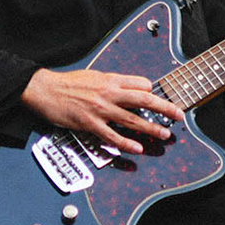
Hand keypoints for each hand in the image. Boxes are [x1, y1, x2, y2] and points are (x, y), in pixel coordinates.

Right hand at [21, 67, 181, 154]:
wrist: (44, 89)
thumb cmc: (66, 83)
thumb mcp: (92, 76)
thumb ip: (110, 82)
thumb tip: (125, 88)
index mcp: (110, 79)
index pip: (141, 84)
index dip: (153, 91)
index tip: (160, 99)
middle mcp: (109, 93)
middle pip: (144, 99)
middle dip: (165, 108)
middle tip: (179, 115)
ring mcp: (101, 109)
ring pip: (133, 119)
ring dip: (151, 128)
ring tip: (165, 135)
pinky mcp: (90, 124)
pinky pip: (112, 136)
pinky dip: (126, 143)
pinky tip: (137, 148)